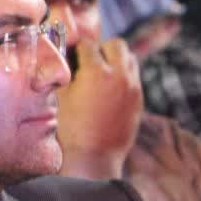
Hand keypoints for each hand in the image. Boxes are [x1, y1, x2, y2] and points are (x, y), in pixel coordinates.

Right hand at [56, 38, 142, 180]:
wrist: (94, 157)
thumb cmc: (70, 128)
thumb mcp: (61, 95)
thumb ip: (66, 70)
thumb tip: (67, 55)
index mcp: (96, 72)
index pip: (88, 43)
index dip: (78, 48)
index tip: (72, 55)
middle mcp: (119, 75)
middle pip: (116, 45)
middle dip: (102, 49)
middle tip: (89, 62)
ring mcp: (133, 87)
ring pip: (130, 58)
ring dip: (117, 60)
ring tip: (102, 74)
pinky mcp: (139, 100)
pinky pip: (134, 77)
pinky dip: (124, 76)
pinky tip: (110, 89)